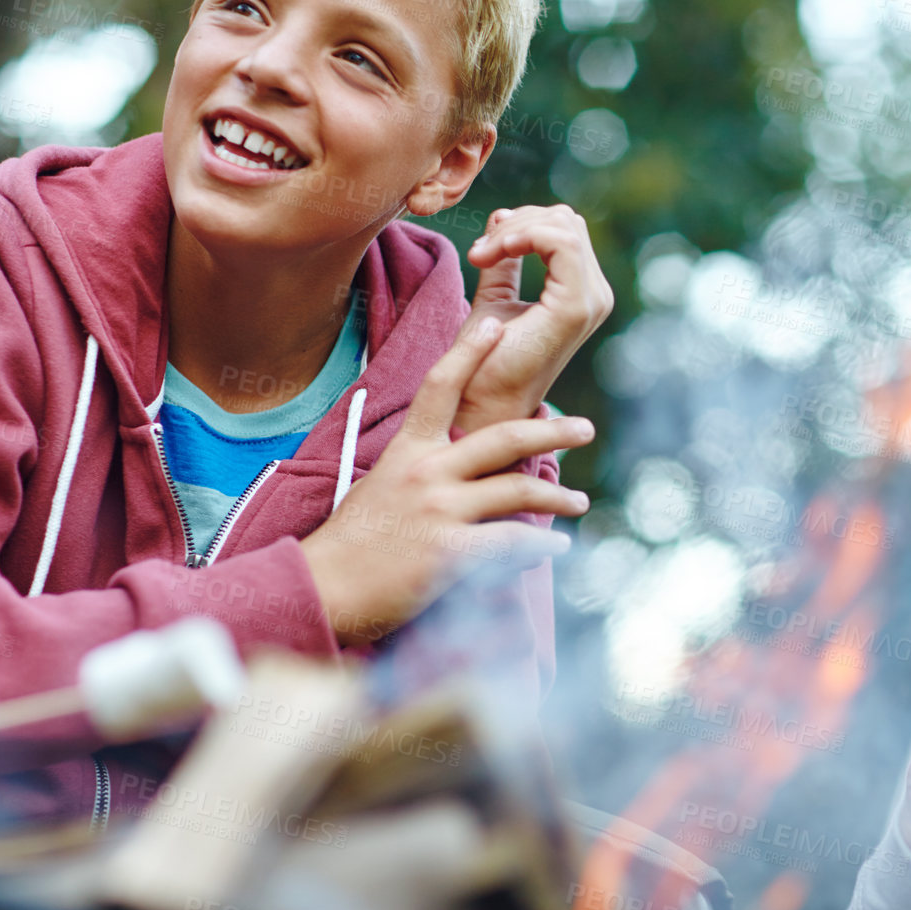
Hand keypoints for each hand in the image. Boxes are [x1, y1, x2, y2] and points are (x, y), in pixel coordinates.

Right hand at [300, 318, 594, 645]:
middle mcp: (427, 472)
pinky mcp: (450, 554)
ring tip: (579, 501)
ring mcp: (440, 512)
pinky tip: (557, 546)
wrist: (325, 587)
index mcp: (409, 450)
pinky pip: (512, 542)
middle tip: (586, 428)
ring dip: (557, 496)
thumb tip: (464, 459)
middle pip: (505, 438)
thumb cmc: (354, 539)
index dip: (469, 351)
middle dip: (553, 432)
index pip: (440, 386)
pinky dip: (541, 545)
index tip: (495, 322)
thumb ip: (423, 465)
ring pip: (518, 490)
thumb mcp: (382, 483)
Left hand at [452, 205, 614, 434]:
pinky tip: (493, 254)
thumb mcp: (496, 294)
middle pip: (566, 220)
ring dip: (514, 230)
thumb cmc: (486, 358)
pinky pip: (560, 242)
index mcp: (582, 293)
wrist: (481, 401)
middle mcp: (595, 296)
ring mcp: (591, 302)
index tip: (483, 248)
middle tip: (481, 251)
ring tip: (482, 256)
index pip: (565, 228)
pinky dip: (522, 236)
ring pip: (564, 225)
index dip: (522, 223)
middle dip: (518, 223)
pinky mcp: (575, 307)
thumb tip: (505, 216)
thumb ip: (505, 257)